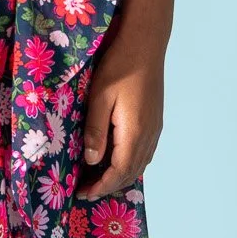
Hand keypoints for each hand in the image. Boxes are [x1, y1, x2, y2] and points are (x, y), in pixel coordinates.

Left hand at [76, 42, 163, 199]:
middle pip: (131, 172)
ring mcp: (154, 128)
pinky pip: (144, 152)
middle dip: (109, 186)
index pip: (118, 172)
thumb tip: (92, 161)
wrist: (145, 43)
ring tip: (98, 179)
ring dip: (120, 176)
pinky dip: (129, 164)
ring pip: (139, 164)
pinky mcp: (155, 120)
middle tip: (85, 191)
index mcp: (134, 132)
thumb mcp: (100, 96)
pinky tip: (116, 159)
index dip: (101, 187)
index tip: (82, 194)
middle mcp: (148, 135)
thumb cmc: (119, 65)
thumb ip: (96, 130)